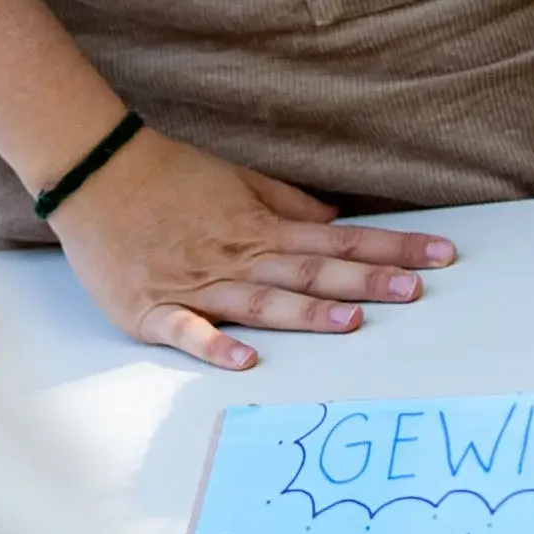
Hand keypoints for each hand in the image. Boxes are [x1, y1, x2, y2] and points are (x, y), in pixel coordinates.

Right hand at [48, 124, 457, 371]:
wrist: (95, 173)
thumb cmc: (166, 175)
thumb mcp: (236, 178)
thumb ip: (286, 203)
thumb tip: (333, 219)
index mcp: (260, 227)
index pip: (340, 241)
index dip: (391, 250)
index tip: (439, 257)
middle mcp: (238, 256)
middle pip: (312, 271)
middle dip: (367, 282)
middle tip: (416, 292)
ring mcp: (197, 284)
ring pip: (262, 300)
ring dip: (307, 313)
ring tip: (353, 322)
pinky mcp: (154, 308)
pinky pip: (188, 330)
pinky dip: (215, 345)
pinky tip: (245, 360)